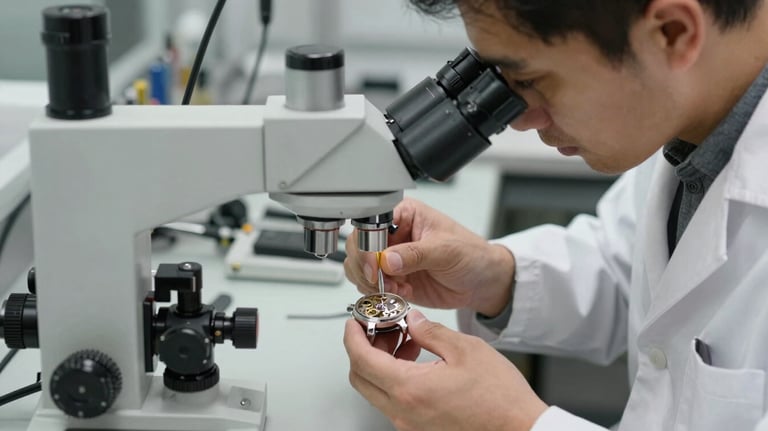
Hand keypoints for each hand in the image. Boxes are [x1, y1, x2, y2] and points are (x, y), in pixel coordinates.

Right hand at [344, 198, 515, 315]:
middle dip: (366, 268)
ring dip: (373, 283)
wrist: (481, 282)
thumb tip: (387, 259)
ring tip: (398, 288)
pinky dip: (380, 294)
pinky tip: (402, 293)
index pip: (370, 225)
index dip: (367, 246)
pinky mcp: (392, 279)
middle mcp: (393, 234)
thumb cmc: (471, 255)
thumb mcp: (446, 250)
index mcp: (404, 215)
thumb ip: (416, 254)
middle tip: (383, 281)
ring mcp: (390, 258)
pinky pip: (371, 287)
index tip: (375, 265)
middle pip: (357, 247)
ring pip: (359, 268)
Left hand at [344, 309, 547, 430]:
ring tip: (405, 341)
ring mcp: (410, 425)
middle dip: (363, 348)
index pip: (361, 360)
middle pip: (360, 377)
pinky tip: (417, 361)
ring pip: (375, 390)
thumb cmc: (501, 398)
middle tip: (379, 328)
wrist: (521, 430)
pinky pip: (393, 402)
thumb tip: (412, 321)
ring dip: (380, 363)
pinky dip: (394, 378)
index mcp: (410, 389)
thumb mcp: (465, 349)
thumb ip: (431, 331)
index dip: (352, 336)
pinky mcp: (420, 430)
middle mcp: (403, 413)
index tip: (354, 321)